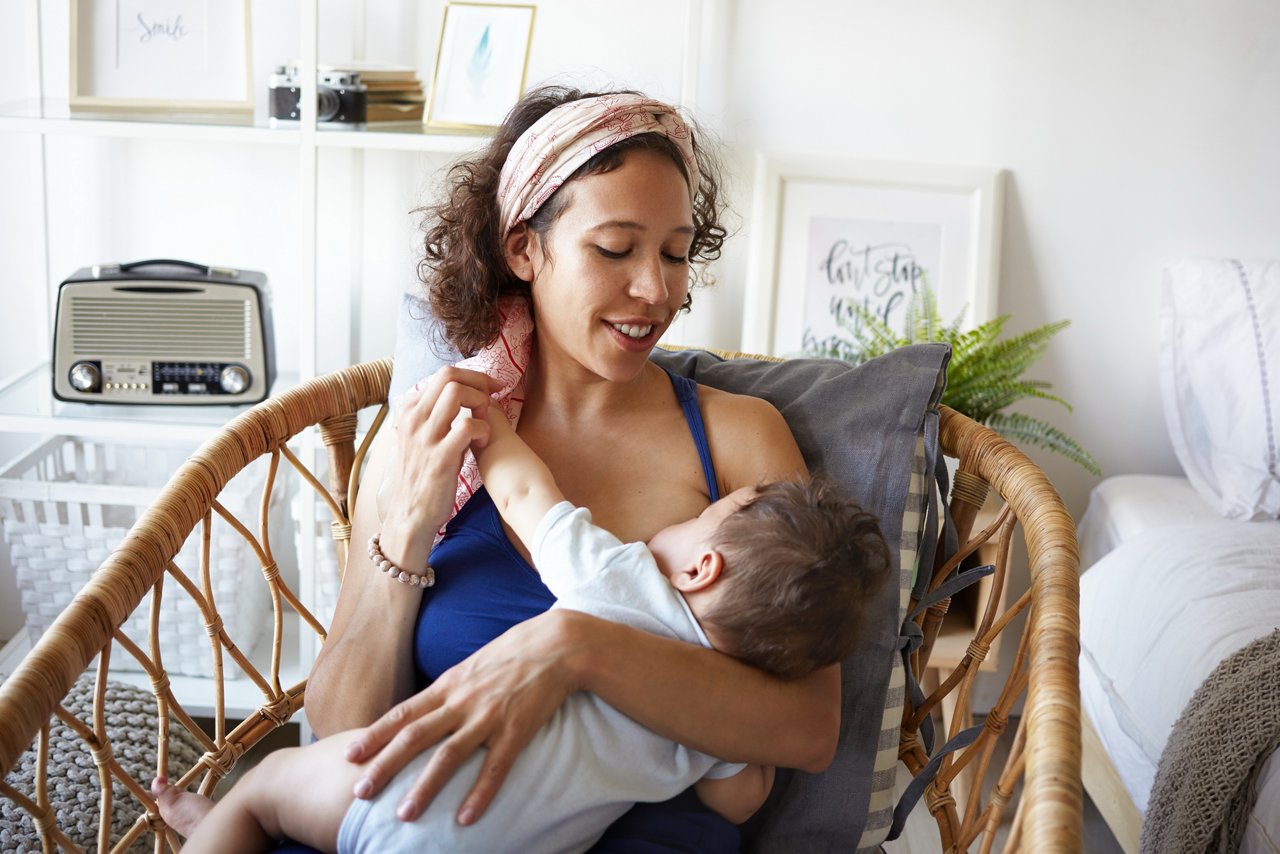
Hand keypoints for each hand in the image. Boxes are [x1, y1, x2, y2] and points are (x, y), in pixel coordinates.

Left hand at [343, 609, 588, 823]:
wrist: (556, 644)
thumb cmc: (513, 654)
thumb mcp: (471, 666)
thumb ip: (449, 690)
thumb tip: (426, 711)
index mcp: (448, 685)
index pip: (402, 713)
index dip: (374, 735)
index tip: (349, 755)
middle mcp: (461, 701)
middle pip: (414, 737)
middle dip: (383, 766)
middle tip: (360, 792)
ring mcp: (488, 716)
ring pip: (448, 756)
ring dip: (424, 788)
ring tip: (403, 815)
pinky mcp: (516, 730)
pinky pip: (494, 767)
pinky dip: (479, 794)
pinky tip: (466, 819)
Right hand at [376, 366, 499, 568]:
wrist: (410, 514)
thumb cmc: (422, 474)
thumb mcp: (419, 437)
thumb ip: (434, 415)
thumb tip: (462, 393)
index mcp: (409, 411)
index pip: (443, 375)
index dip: (472, 377)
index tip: (489, 388)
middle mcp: (413, 419)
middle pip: (449, 376)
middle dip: (479, 381)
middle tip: (494, 396)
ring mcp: (425, 437)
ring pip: (456, 393)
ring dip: (480, 401)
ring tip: (487, 420)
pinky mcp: (441, 457)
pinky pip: (468, 426)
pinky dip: (483, 429)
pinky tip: (485, 442)